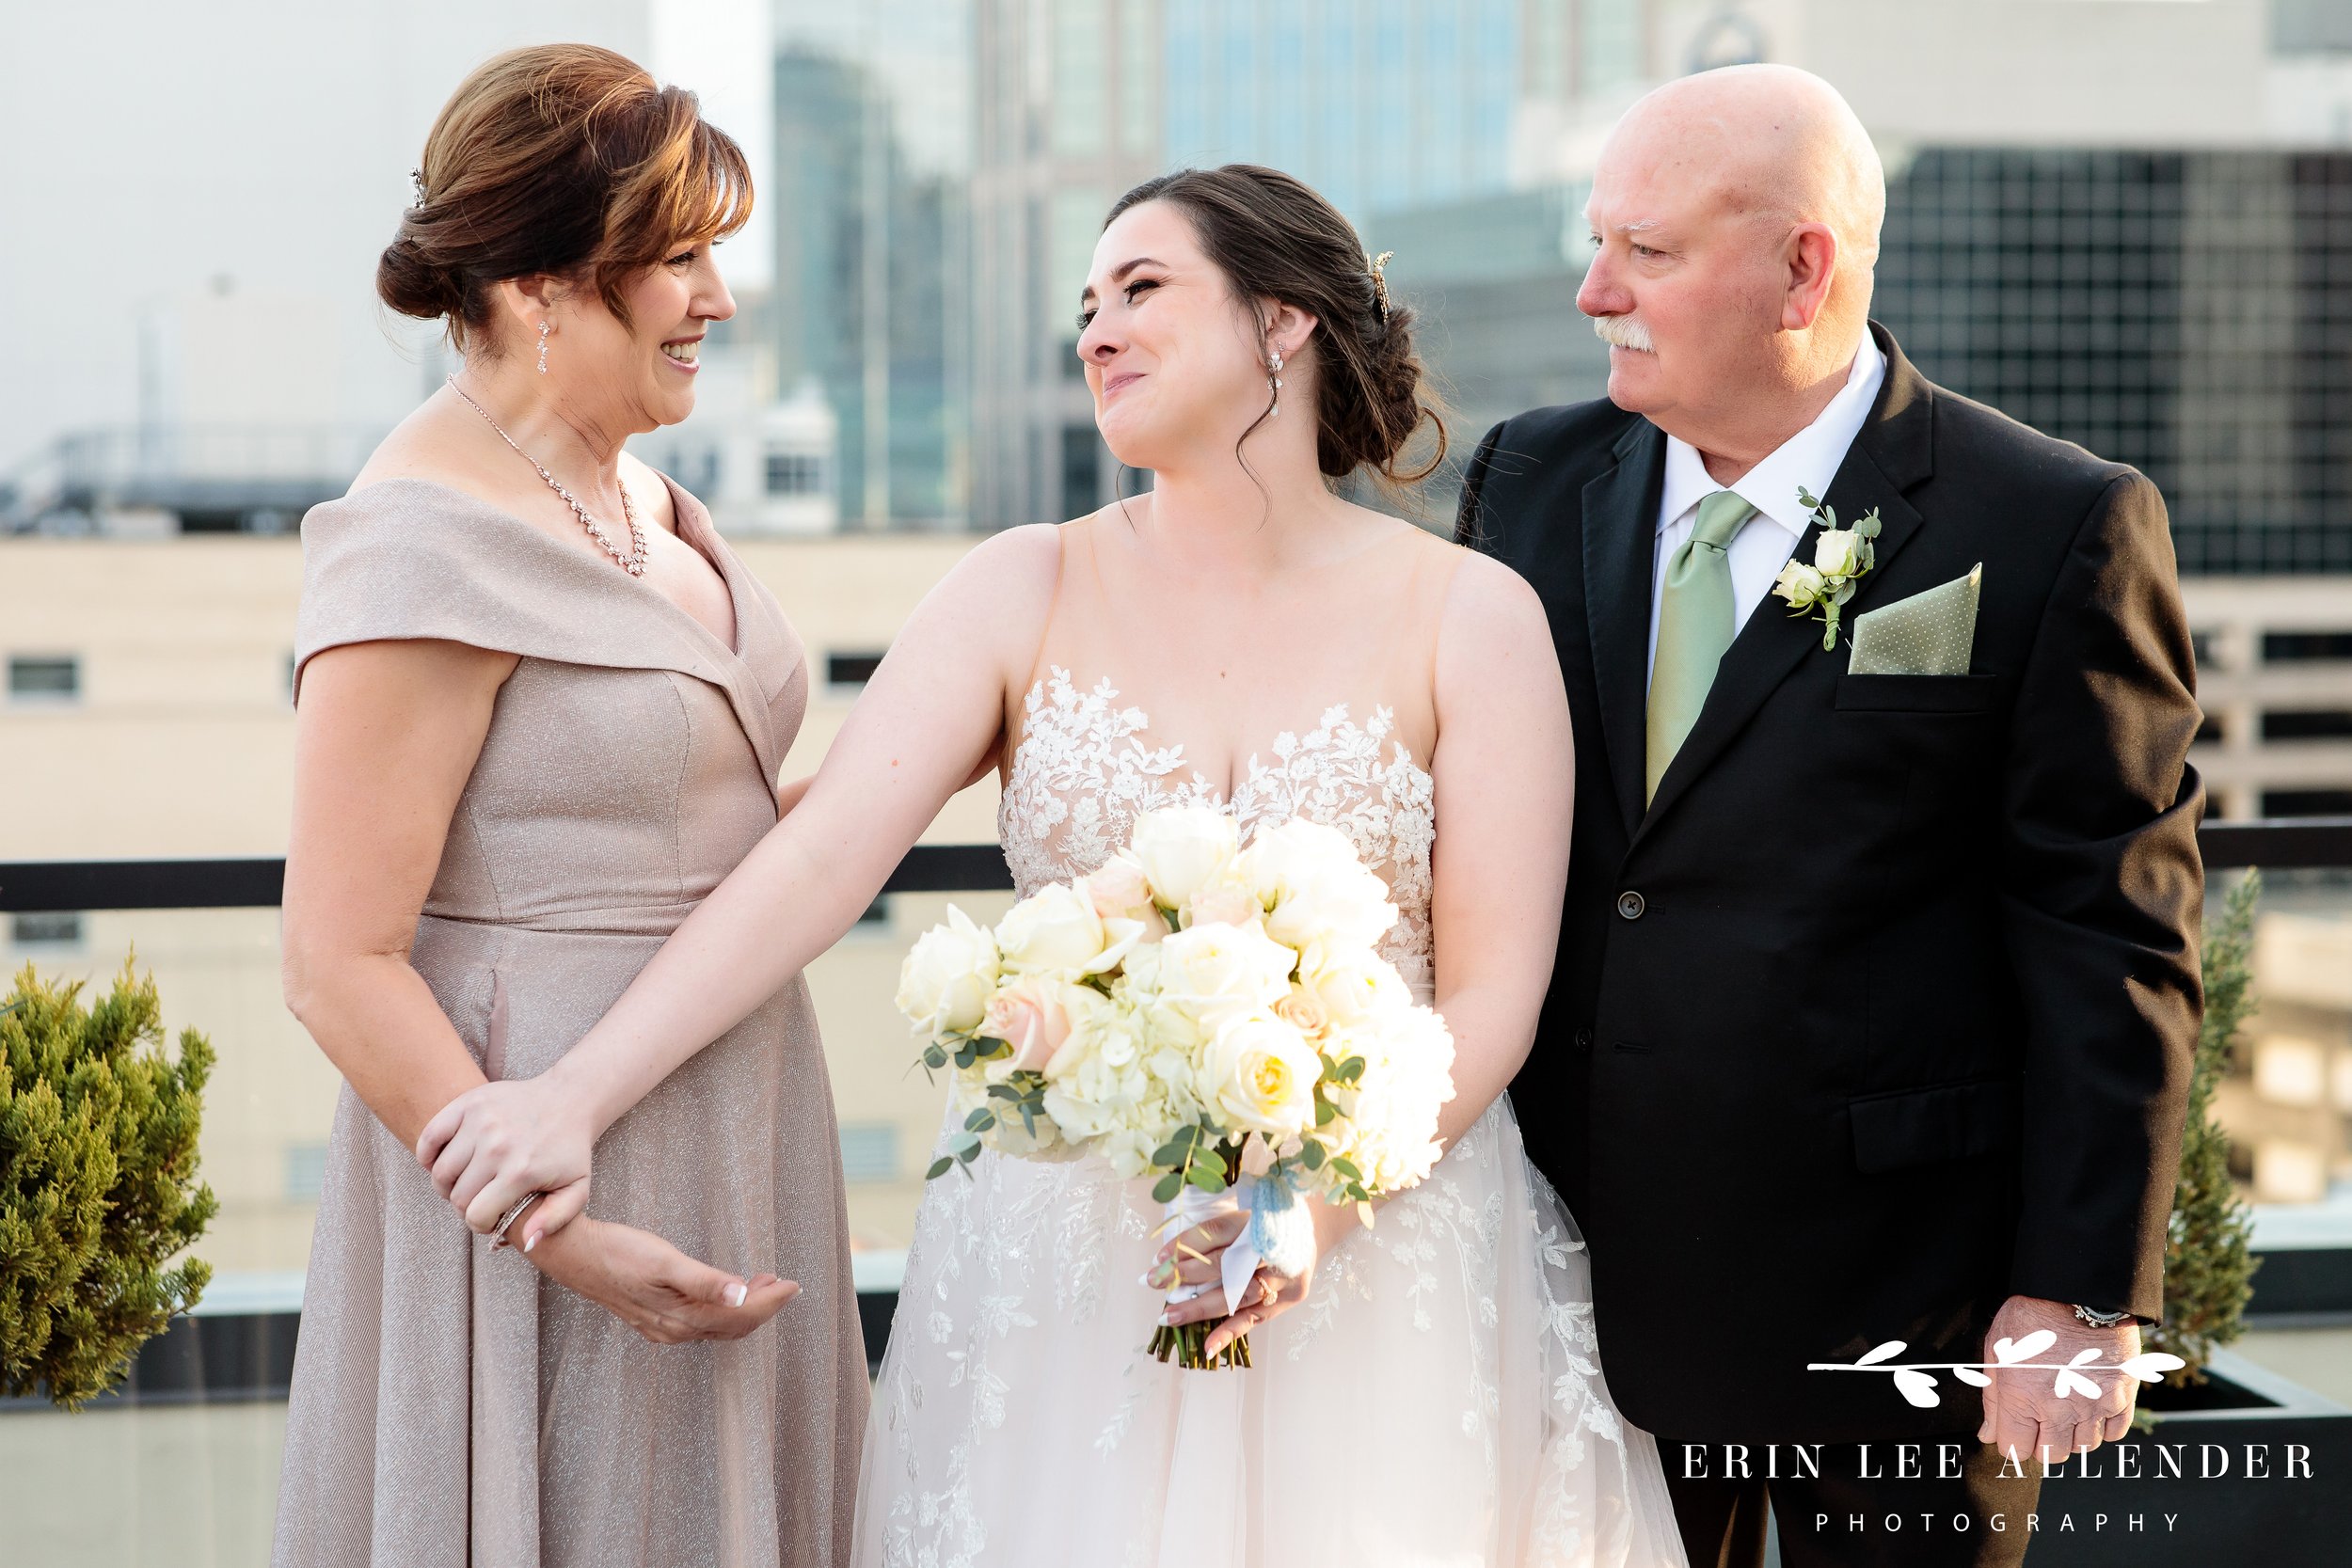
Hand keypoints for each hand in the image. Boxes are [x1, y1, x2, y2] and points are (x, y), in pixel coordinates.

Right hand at [415, 1075, 595, 1245]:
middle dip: (466, 1206)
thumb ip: (555, 1220)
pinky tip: (445, 1161)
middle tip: (480, 1199)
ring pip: (440, 1172)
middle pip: (457, 1196)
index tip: (490, 1218)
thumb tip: (528, 1242)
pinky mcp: (468, 1104)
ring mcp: (480, 1122)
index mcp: (521, 1172)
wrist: (570, 1100)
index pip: (476, 1216)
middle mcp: (497, 1146)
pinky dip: (427, 1155)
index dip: (481, 1224)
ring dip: (448, 1183)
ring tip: (466, 1181)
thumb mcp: (576, 1189)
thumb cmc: (570, 1150)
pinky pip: (430, 1137)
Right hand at [527, 1216, 797, 1343]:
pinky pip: (700, 1323)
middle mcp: (674, 1329)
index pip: (740, 1316)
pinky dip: (722, 1309)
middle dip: (763, 1306)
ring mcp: (662, 1327)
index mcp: (681, 1317)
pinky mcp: (653, 1318)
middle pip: (732, 1327)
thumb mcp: (664, 1260)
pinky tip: (725, 1291)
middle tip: (782, 1281)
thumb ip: (705, 1281)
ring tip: (762, 1282)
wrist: (573, 1254)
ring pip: (717, 1326)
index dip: (771, 1301)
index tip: (793, 1284)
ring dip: (745, 1308)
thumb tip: (742, 1294)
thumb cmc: (619, 1251)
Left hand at [1153, 1198, 1357, 1358]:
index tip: (1157, 1259)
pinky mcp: (1290, 1297)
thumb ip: (1213, 1234)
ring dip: (1200, 1308)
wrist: (1314, 1226)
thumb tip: (1168, 1258)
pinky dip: (1230, 1332)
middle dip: (1185, 1275)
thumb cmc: (1267, 1221)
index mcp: (1258, 1217)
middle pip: (1224, 1263)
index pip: (1215, 1232)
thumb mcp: (1243, 1213)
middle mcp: (1273, 1247)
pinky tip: (1208, 1347)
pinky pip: (1256, 1318)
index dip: (1184, 1246)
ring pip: (1237, 1294)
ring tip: (1170, 1316)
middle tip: (1153, 1282)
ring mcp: (1283, 1275)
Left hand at [1976, 1294, 2141, 1462]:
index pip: (2015, 1449)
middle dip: (2042, 1443)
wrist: (2077, 1294)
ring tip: (2066, 1409)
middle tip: (2040, 1421)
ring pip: (2084, 1447)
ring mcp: (2093, 1405)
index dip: (2012, 1442)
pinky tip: (2090, 1407)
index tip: (2015, 1431)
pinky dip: (2102, 1427)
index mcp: (2021, 1398)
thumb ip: (1993, 1399)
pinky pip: (2114, 1433)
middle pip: (2051, 1455)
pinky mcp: (2121, 1396)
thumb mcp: (1996, 1352)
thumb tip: (1989, 1435)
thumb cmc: (2030, 1318)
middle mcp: (2059, 1409)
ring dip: (2072, 1435)